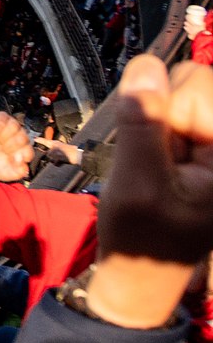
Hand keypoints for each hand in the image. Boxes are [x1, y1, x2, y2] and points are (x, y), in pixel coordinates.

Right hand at [0, 111, 36, 182]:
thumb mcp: (6, 173)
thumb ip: (18, 173)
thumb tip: (25, 167)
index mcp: (23, 151)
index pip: (29, 151)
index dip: (21, 155)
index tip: (12, 159)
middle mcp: (18, 138)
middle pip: (23, 138)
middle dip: (11, 146)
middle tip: (3, 150)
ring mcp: (10, 127)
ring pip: (14, 126)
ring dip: (3, 136)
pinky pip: (3, 118)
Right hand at [89, 54, 212, 323]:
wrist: (143, 276)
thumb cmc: (142, 239)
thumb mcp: (136, 185)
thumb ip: (143, 126)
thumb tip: (146, 66)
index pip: (198, 84)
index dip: (164, 112)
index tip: (157, 158)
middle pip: (194, 81)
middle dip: (164, 115)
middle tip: (157, 164)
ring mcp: (211, 145)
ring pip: (180, 93)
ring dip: (160, 124)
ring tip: (160, 167)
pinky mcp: (202, 147)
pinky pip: (175, 112)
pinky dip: (162, 131)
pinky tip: (163, 165)